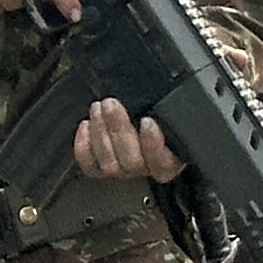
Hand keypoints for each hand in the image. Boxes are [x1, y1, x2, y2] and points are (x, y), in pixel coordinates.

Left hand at [70, 97, 184, 182]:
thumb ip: (171, 108)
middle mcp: (146, 168)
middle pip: (132, 162)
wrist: (144, 113)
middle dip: (119, 130)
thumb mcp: (170, 108)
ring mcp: (123, 170)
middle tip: (111, 104)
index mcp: (171, 159)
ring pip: (110, 164)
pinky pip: (91, 166)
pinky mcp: (102, 168)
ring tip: (98, 109)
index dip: (153, 143)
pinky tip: (86, 125)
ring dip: (100, 133)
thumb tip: (178, 92)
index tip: (147, 121)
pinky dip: (84, 148)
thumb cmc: (160, 111)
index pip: (163, 162)